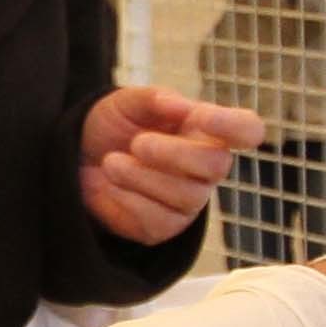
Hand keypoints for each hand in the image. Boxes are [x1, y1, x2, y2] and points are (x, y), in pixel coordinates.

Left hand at [77, 85, 261, 245]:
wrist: (78, 160)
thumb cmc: (113, 127)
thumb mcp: (126, 102)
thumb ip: (155, 99)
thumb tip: (182, 106)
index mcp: (207, 130)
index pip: (247, 129)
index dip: (234, 126)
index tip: (201, 117)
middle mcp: (206, 168)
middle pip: (217, 165)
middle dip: (173, 153)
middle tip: (137, 143)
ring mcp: (189, 201)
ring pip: (186, 195)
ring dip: (142, 177)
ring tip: (111, 162)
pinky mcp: (165, 226)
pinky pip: (158, 220)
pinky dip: (128, 200)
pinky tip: (111, 184)